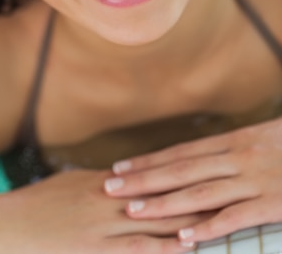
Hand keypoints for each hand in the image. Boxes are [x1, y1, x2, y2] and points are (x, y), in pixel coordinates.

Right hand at [4, 168, 197, 252]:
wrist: (8, 225)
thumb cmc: (38, 203)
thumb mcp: (71, 183)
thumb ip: (100, 182)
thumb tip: (121, 179)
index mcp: (104, 182)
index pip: (151, 177)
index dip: (180, 179)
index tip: (206, 176)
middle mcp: (108, 199)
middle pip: (158, 197)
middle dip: (191, 198)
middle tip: (222, 196)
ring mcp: (101, 225)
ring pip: (153, 223)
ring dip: (185, 223)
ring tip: (214, 223)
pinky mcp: (93, 250)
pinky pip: (133, 251)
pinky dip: (160, 250)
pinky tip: (181, 249)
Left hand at [104, 118, 281, 244]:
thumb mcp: (266, 137)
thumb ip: (237, 148)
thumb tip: (210, 157)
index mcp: (235, 141)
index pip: (182, 153)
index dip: (150, 161)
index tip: (122, 168)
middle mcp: (238, 158)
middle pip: (181, 170)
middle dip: (144, 180)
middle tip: (110, 188)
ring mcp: (254, 180)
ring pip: (200, 193)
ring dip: (164, 203)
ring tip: (134, 210)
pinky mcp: (273, 204)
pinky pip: (237, 218)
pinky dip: (210, 228)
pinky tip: (185, 238)